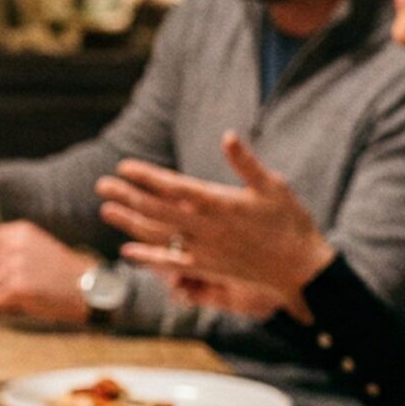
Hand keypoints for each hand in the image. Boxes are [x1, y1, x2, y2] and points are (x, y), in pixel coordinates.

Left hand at [0, 220, 93, 324]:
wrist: (88, 288)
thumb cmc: (61, 272)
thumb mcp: (36, 247)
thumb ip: (8, 247)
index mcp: (19, 231)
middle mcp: (15, 245)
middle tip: (22, 281)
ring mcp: (16, 266)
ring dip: (5, 292)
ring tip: (31, 290)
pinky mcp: (18, 287)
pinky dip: (10, 306)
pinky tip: (30, 300)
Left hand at [95, 133, 335, 318]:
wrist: (302, 269)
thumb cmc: (290, 222)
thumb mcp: (273, 186)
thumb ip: (246, 163)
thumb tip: (227, 136)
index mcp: (222, 204)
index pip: (176, 187)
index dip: (148, 176)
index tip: (123, 166)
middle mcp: (208, 228)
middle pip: (158, 210)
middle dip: (128, 196)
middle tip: (101, 184)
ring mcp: (205, 251)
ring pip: (159, 236)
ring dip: (130, 222)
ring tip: (106, 209)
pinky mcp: (208, 269)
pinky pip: (172, 264)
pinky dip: (148, 258)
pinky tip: (127, 252)